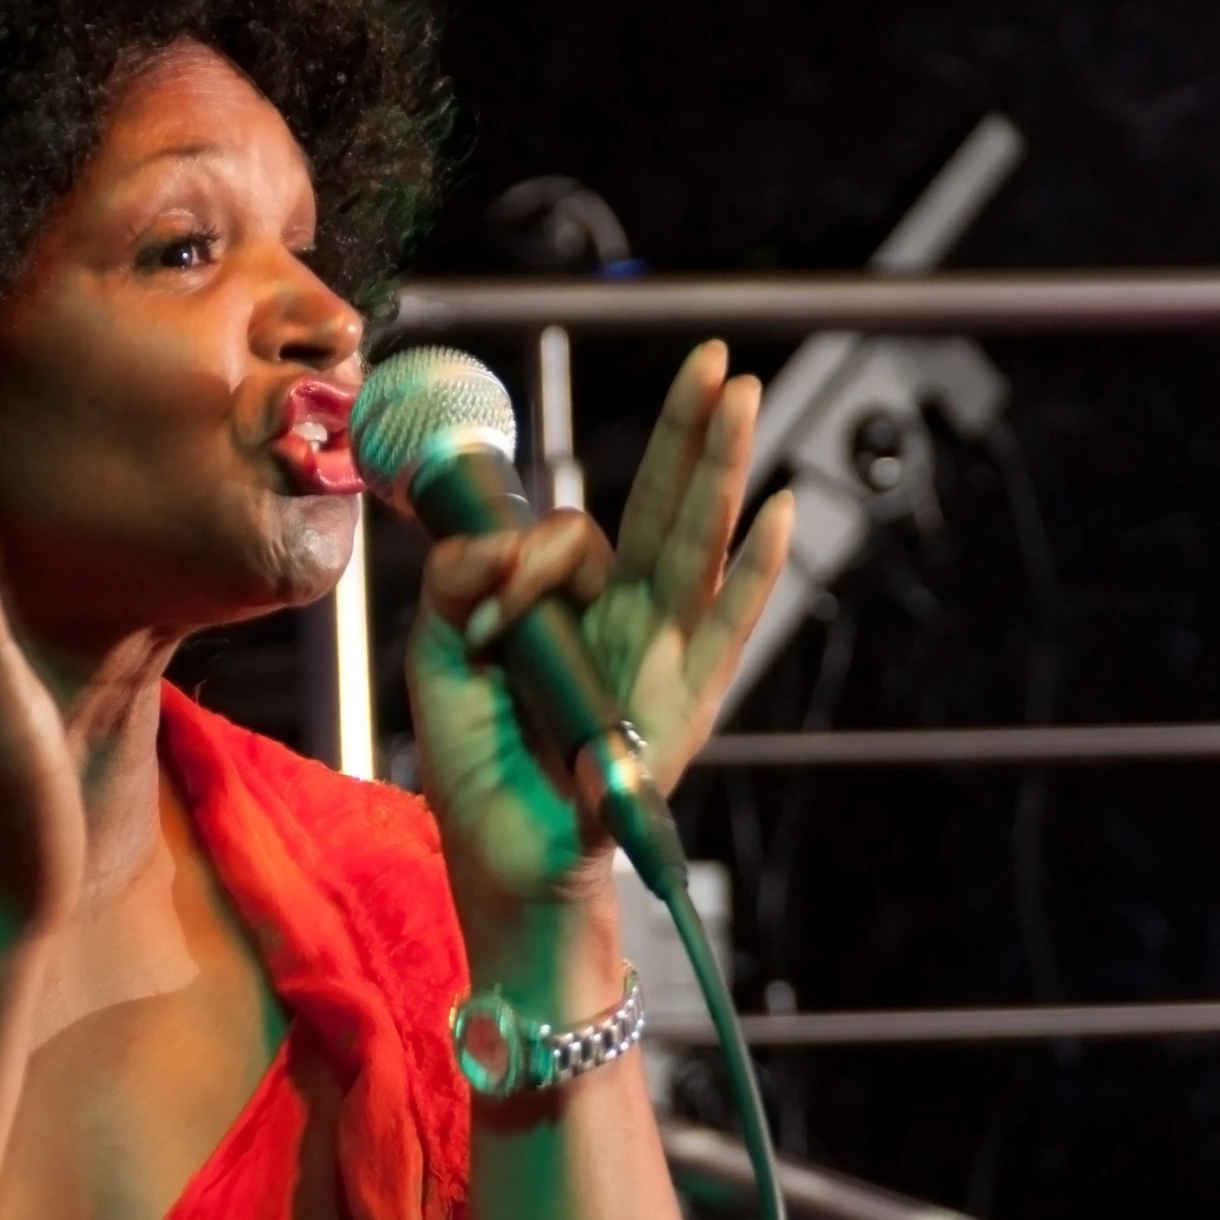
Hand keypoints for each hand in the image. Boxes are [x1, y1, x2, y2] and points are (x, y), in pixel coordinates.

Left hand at [407, 342, 790, 932]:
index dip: (525, 553)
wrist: (504, 863)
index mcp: (572, 606)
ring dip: (719, 467)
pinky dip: (753, 577)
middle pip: (662, 507)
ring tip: (742, 394)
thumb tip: (497, 543)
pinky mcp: (682, 708)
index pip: (568, 535)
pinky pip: (725, 633)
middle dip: (688, 430)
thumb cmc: (479, 764)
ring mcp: (663, 660)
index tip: (484, 609)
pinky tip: (778, 515)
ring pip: (694, 546)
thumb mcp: (441, 654)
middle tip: (713, 356)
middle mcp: (627, 621)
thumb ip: (458, 582)